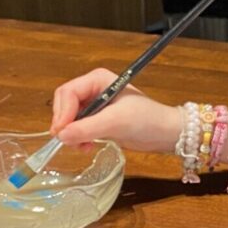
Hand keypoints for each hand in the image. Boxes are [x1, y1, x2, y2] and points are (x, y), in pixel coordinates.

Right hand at [49, 68, 182, 152]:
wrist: (167, 134)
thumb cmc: (147, 121)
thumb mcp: (116, 123)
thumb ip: (87, 128)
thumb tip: (61, 136)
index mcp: (97, 80)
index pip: (68, 92)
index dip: (62, 113)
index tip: (61, 133)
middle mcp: (94, 90)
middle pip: (66, 104)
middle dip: (65, 123)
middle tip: (68, 142)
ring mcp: (97, 106)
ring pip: (71, 118)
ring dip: (72, 133)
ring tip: (83, 147)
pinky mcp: (101, 121)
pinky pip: (81, 128)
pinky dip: (80, 138)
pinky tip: (87, 147)